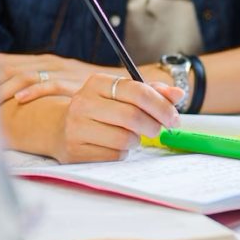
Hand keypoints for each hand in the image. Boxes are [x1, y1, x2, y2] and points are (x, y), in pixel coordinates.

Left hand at [0, 53, 121, 104]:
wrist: (133, 86)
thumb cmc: (100, 91)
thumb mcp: (70, 84)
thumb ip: (50, 86)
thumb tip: (22, 97)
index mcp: (48, 62)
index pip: (7, 62)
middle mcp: (53, 63)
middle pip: (10, 66)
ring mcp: (65, 71)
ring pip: (26, 73)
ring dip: (6, 87)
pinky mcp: (76, 81)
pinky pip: (51, 83)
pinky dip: (34, 90)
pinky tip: (21, 99)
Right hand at [50, 73, 182, 162]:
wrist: (59, 128)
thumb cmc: (102, 109)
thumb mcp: (124, 95)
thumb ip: (153, 93)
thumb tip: (179, 94)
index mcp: (97, 83)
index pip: (138, 92)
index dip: (162, 106)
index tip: (174, 118)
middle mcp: (83, 102)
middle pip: (133, 117)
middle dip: (153, 126)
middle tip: (157, 129)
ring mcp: (76, 128)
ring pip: (125, 139)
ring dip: (136, 141)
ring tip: (129, 136)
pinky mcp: (75, 151)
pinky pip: (114, 156)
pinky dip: (122, 153)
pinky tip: (114, 146)